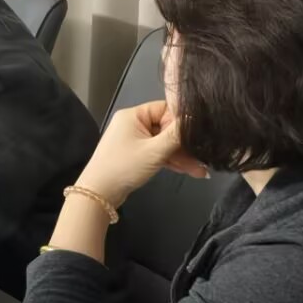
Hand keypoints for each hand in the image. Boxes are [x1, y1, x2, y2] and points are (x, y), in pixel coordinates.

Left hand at [76, 100, 207, 207]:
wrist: (99, 193)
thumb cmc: (124, 167)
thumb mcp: (155, 150)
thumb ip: (177, 134)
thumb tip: (196, 118)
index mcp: (134, 115)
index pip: (165, 109)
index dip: (180, 121)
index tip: (194, 135)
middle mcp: (133, 124)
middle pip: (167, 128)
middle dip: (185, 144)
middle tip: (203, 157)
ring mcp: (134, 140)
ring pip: (165, 143)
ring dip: (182, 156)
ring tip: (200, 170)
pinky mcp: (136, 154)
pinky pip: (158, 153)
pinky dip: (172, 161)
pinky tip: (190, 171)